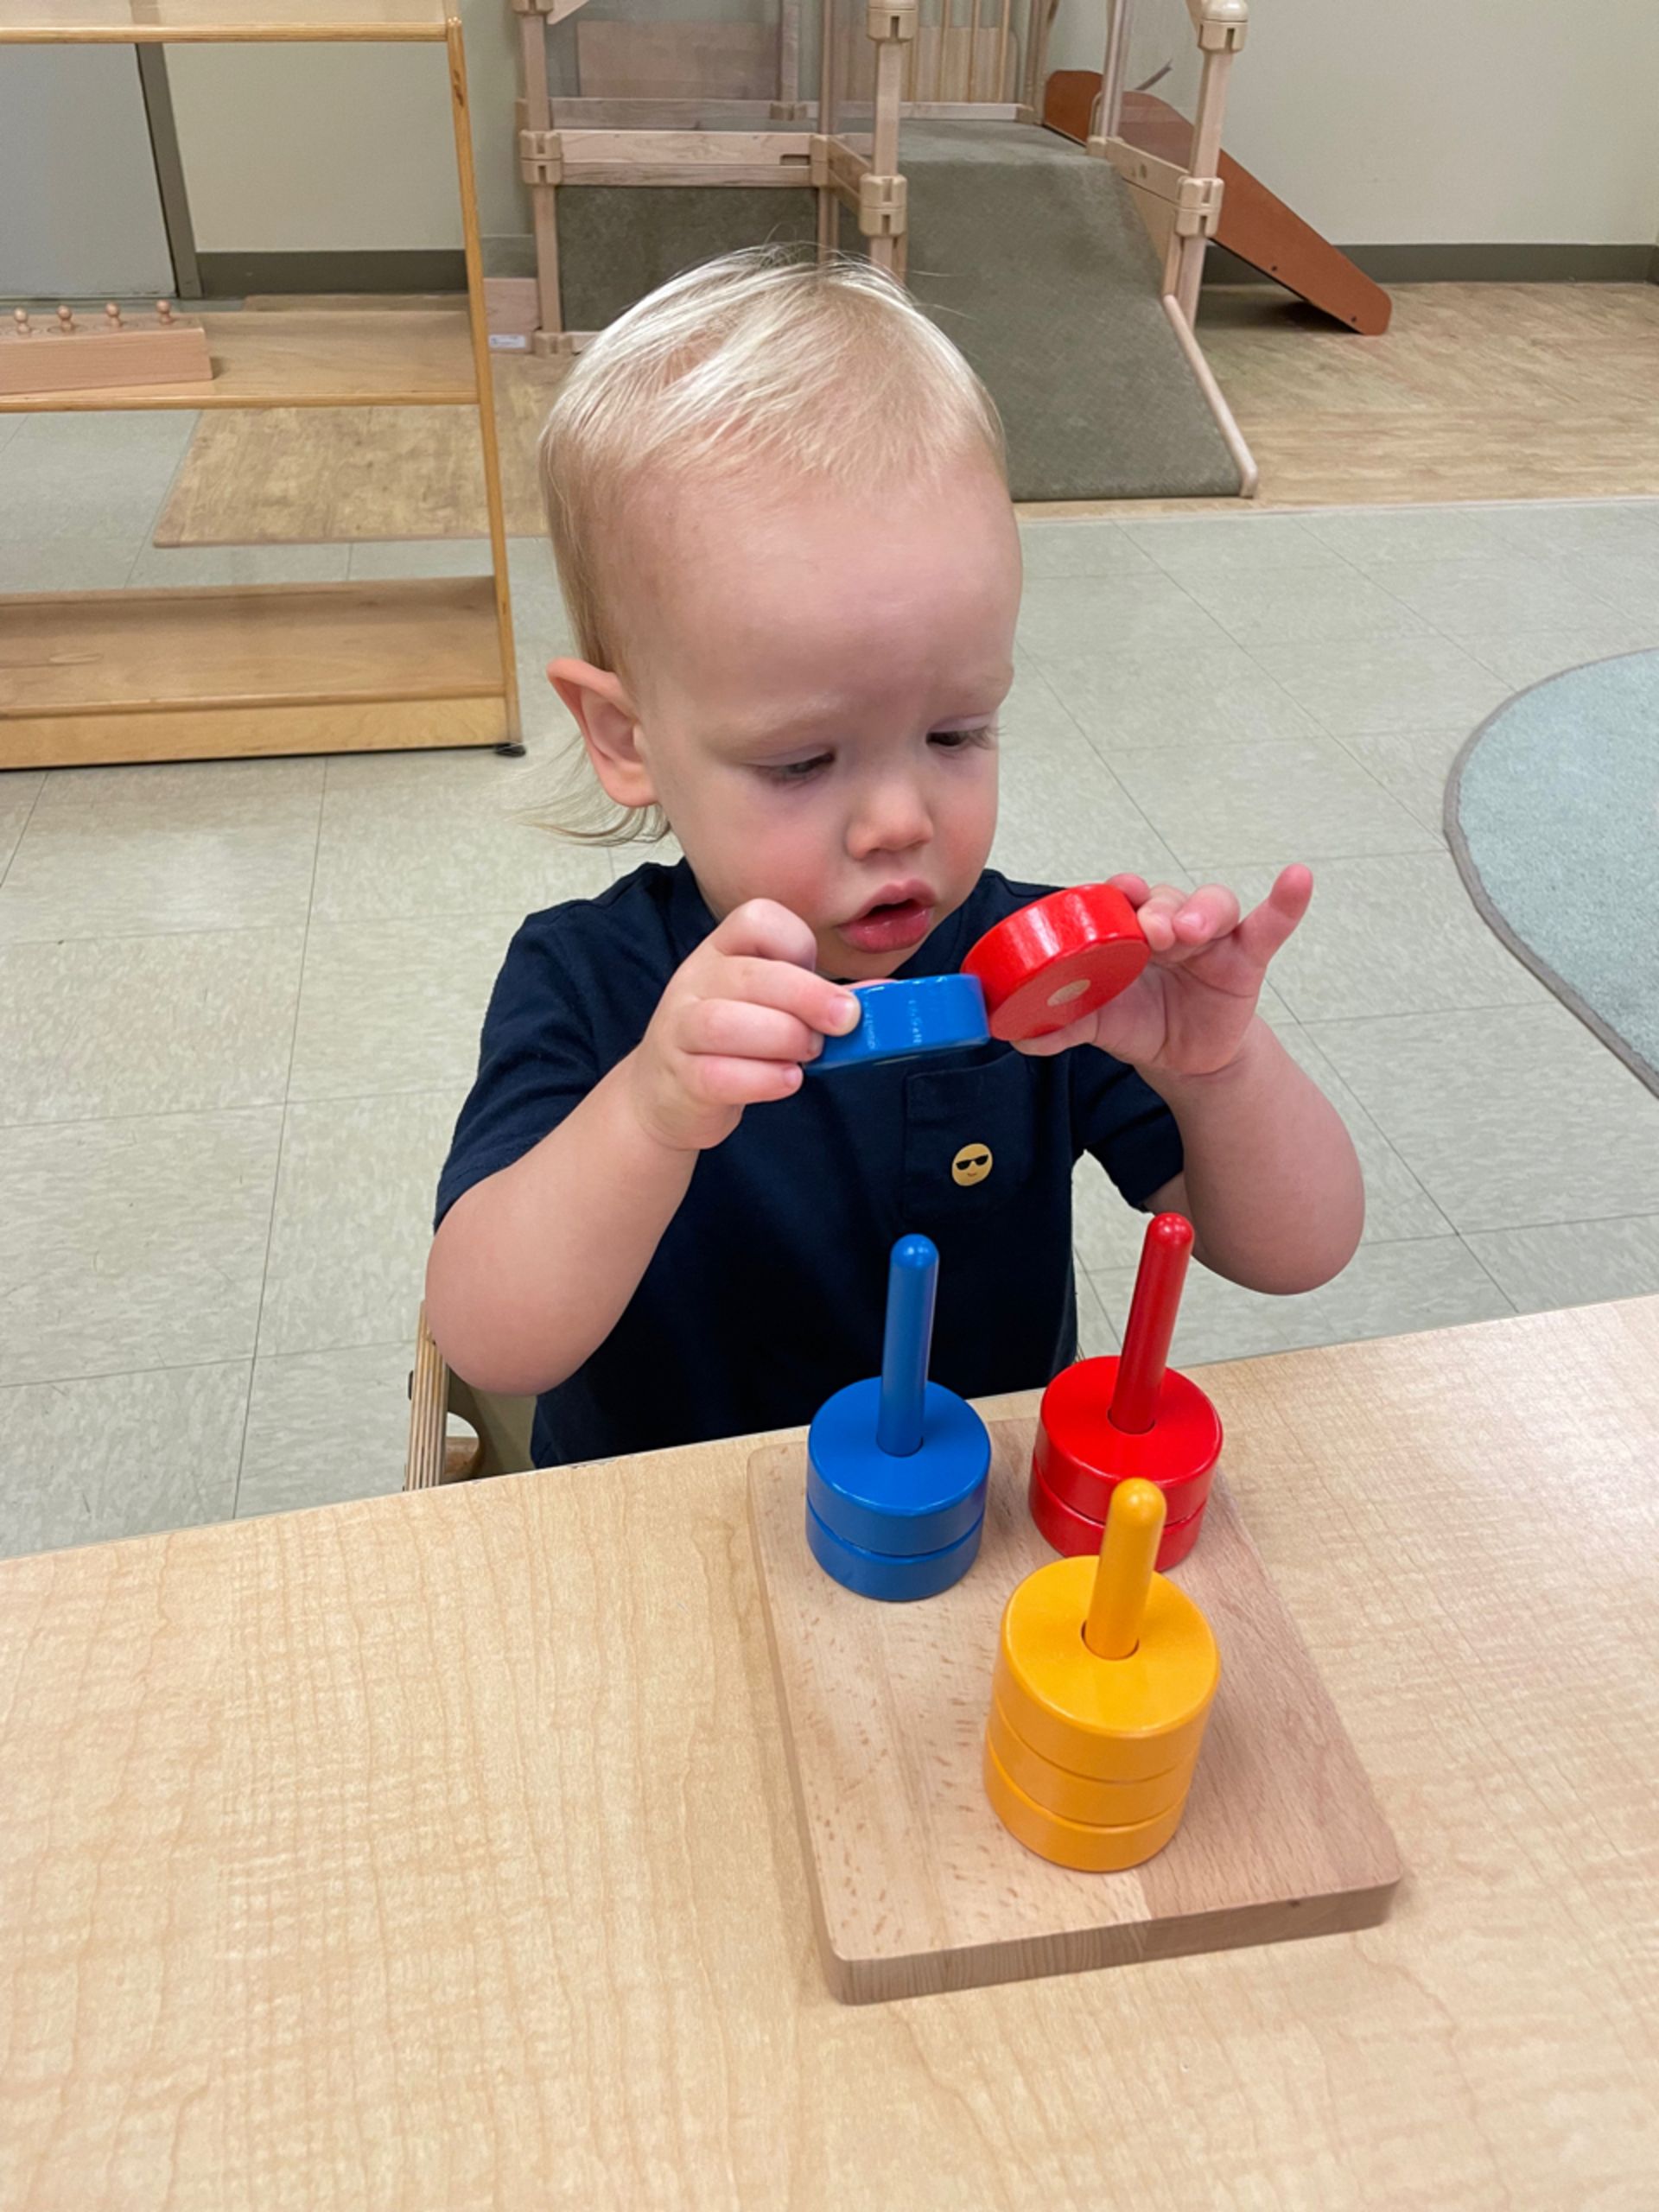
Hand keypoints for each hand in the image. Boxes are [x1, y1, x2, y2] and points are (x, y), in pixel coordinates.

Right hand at [623, 899, 859, 1151]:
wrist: (667, 1094)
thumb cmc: (734, 1042)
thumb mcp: (772, 1006)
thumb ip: (824, 998)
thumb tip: (890, 995)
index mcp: (722, 950)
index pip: (756, 919)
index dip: (797, 943)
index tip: (819, 973)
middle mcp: (695, 980)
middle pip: (750, 975)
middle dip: (808, 998)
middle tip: (844, 1022)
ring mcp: (680, 1028)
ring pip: (726, 1023)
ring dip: (783, 1038)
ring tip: (808, 1054)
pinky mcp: (680, 1077)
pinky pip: (717, 1074)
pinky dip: (762, 1079)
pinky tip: (788, 1080)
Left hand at [1017, 868, 1312, 1082]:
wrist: (1184, 1059)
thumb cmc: (1139, 1022)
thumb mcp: (1098, 1025)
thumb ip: (1059, 1026)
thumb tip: (1016, 1035)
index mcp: (1127, 931)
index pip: (1121, 900)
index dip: (1117, 895)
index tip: (1113, 898)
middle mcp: (1169, 923)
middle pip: (1166, 899)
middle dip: (1158, 910)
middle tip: (1151, 931)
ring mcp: (1211, 937)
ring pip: (1211, 905)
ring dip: (1201, 911)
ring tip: (1192, 931)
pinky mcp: (1247, 956)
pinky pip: (1271, 923)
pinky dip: (1285, 903)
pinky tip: (1297, 879)